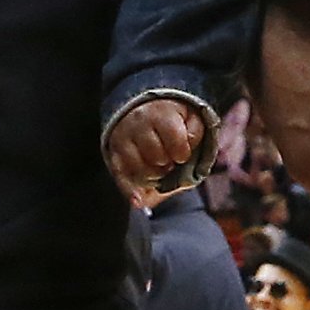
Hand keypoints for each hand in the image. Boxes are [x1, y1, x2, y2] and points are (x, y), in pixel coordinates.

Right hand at [106, 93, 213, 207]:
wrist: (143, 108)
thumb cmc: (172, 120)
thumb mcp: (190, 120)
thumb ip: (194, 134)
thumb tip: (186, 154)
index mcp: (161, 114)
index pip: (175, 141)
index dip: (182, 154)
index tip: (182, 154)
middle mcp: (139, 123)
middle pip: (157, 156)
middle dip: (167, 164)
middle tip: (169, 161)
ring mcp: (124, 138)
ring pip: (139, 167)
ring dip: (153, 175)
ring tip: (159, 169)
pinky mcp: (114, 152)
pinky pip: (120, 175)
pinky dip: (129, 190)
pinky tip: (138, 201)